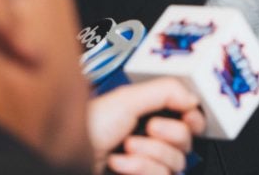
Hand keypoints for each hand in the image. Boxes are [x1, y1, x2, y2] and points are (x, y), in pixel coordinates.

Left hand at [88, 78, 205, 174]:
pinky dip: (140, 169)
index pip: (189, 116)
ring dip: (150, 153)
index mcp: (151, 112)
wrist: (65, 158)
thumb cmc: (86, 127)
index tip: (189, 115)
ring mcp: (148, 162)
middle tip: (149, 127)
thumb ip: (165, 91)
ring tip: (126, 146)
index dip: (193, 116)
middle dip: (168, 133)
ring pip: (177, 161)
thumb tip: (194, 98)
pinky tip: (119, 163)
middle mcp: (152, 137)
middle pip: (187, 139)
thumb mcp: (127, 98)